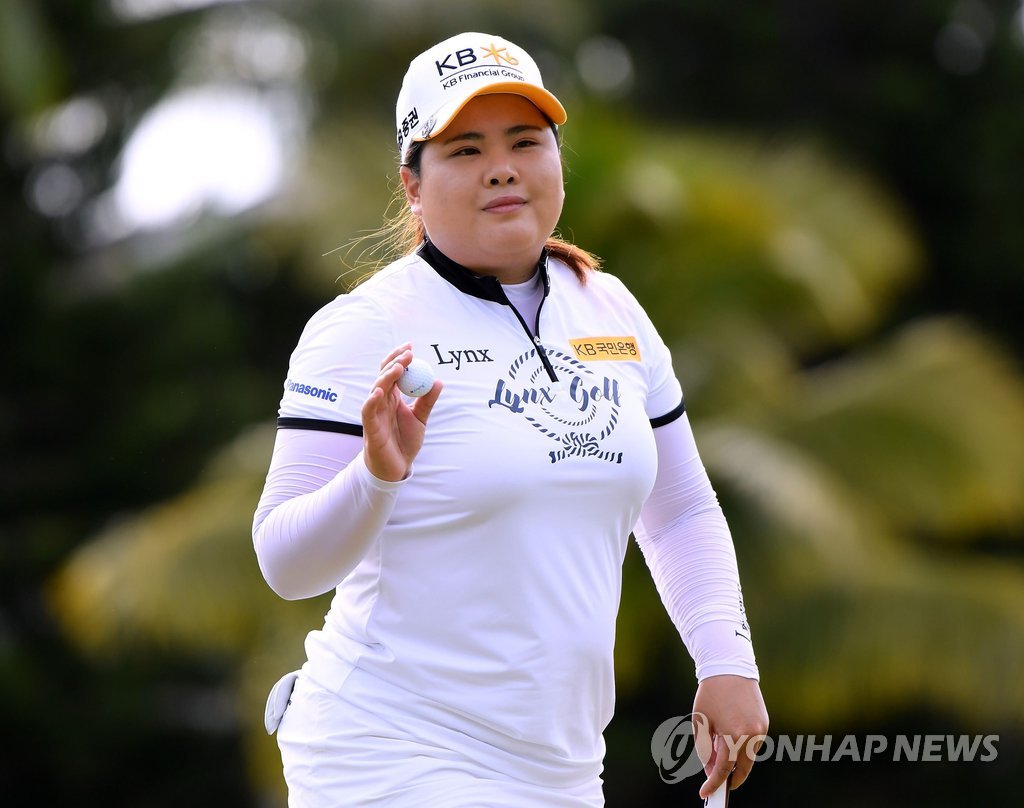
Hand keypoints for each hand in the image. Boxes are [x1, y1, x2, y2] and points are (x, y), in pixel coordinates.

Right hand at [361, 344, 442, 481]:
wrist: (396, 467)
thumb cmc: (405, 442)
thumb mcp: (421, 419)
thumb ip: (427, 401)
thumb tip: (438, 381)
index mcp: (393, 397)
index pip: (393, 372)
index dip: (399, 358)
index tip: (411, 347)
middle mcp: (382, 402)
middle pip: (384, 376)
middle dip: (395, 362)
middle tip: (408, 353)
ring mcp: (375, 413)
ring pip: (376, 389)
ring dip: (387, 377)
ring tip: (399, 367)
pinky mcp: (370, 427)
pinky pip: (368, 411)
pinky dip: (372, 400)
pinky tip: (380, 391)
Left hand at [692, 674, 768, 798]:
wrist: (730, 668)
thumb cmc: (711, 694)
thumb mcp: (700, 722)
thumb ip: (706, 749)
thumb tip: (712, 770)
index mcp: (733, 735)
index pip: (724, 769)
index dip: (713, 783)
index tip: (705, 794)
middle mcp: (751, 735)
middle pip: (741, 769)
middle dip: (730, 779)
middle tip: (718, 785)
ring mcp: (761, 730)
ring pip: (748, 757)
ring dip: (735, 760)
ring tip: (719, 749)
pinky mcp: (765, 723)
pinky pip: (753, 743)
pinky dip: (742, 746)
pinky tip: (730, 736)